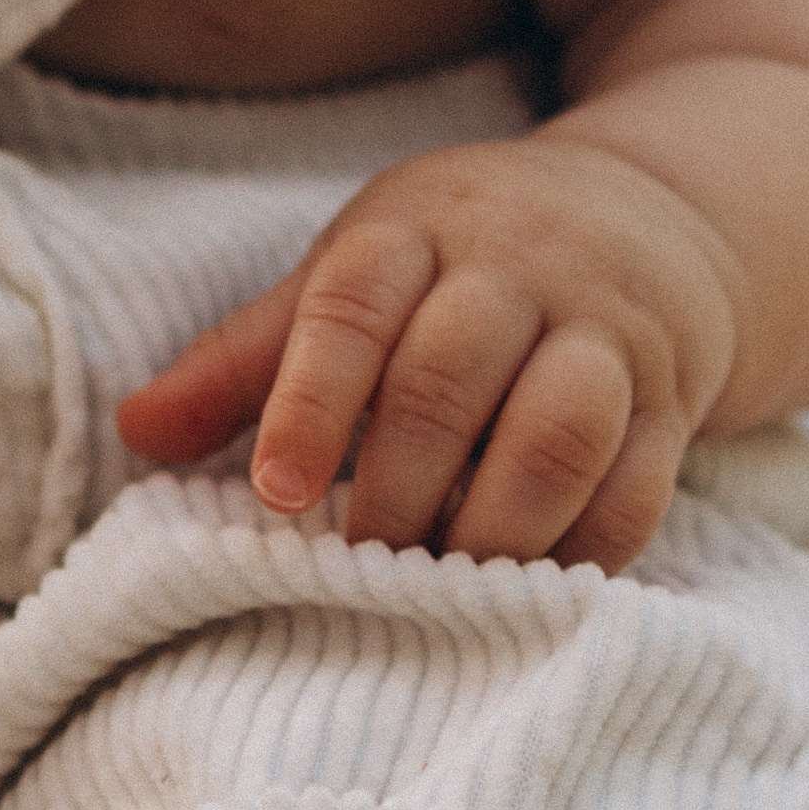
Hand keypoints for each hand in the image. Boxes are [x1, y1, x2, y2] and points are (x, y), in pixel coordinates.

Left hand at [116, 136, 740, 572]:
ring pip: (560, 429)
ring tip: (439, 586)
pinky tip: (525, 591)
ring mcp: (608, 329)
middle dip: (396, 483)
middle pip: (451, 375)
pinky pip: (638, 484)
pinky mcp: (673, 397)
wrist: (652, 218)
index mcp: (413, 232)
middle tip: (355, 560)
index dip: (308, 402)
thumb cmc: (457, 264)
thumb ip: (246, 358)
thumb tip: (135, 431)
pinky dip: (581, 550)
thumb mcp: (351, 276)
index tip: (273, 493)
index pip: (353, 306)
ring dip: (492, 525)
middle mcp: (517, 268)